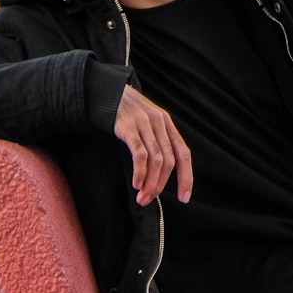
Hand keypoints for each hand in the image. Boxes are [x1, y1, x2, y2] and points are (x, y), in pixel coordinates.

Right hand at [113, 85, 192, 205]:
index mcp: (167, 124)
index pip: (183, 154)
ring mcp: (144, 124)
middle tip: (149, 200)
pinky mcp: (128, 127)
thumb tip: (160, 175)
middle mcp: (159, 123)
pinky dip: (140, 171)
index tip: (184, 198)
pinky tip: (136, 183)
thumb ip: (157, 142)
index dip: (186, 177)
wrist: (105, 93)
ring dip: (150, 183)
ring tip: (142, 197)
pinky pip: (139, 153)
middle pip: (168, 161)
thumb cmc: (127, 114)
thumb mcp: (148, 123)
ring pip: (156, 160)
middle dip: (160, 184)